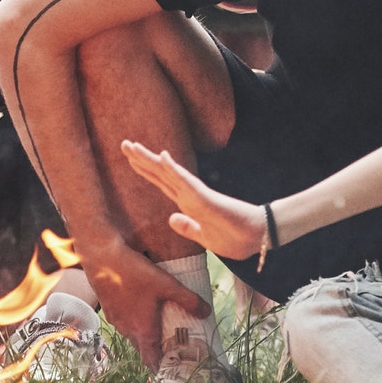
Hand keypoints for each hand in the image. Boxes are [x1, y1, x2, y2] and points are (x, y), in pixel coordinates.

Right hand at [77, 236, 210, 368]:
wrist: (102, 258)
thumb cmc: (135, 274)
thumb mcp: (167, 285)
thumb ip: (189, 300)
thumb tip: (207, 312)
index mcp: (143, 331)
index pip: (151, 361)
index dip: (162, 368)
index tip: (173, 369)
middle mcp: (128, 330)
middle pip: (143, 349)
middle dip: (156, 351)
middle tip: (173, 347)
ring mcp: (116, 321)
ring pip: (133, 335)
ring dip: (144, 336)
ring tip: (159, 328)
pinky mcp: (109, 309)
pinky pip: (124, 323)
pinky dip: (134, 323)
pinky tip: (141, 309)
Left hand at [119, 140, 266, 259]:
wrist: (257, 238)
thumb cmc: (235, 238)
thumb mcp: (204, 238)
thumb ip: (188, 228)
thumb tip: (170, 218)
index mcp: (188, 204)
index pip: (162, 183)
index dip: (145, 170)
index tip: (130, 158)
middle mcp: (189, 195)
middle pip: (160, 174)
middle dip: (141, 160)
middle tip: (124, 143)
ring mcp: (196, 195)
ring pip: (168, 174)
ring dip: (150, 160)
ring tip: (132, 146)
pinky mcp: (205, 198)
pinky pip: (186, 182)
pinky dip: (173, 169)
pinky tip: (162, 157)